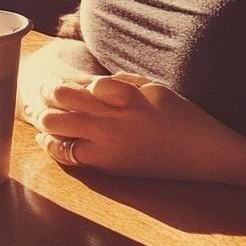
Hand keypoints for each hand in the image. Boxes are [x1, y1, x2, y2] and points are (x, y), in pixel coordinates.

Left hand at [32, 72, 245, 182]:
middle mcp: (111, 121)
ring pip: (56, 129)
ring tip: (45, 112)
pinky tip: (47, 138)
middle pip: (60, 103)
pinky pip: (66, 156)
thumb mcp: (153, 87)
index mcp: (124, 97)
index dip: (67, 80)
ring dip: (46, 117)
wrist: (199, 154)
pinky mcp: (107, 166)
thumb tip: (91, 82)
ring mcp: (107, 147)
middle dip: (48, 92)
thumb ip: (121, 80)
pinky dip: (51, 145)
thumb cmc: (179, 114)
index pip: (79, 84)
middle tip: (48, 90)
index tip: (65, 79)